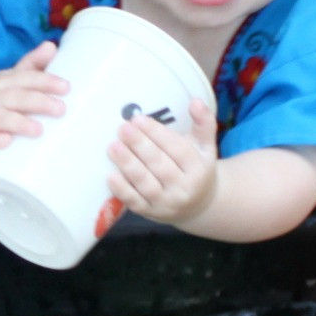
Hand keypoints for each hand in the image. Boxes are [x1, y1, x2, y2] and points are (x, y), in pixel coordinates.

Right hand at [0, 43, 68, 153]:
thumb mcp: (11, 79)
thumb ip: (32, 65)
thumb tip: (51, 46)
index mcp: (3, 81)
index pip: (25, 78)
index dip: (45, 81)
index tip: (66, 87)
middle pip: (16, 97)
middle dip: (38, 102)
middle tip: (60, 109)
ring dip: (18, 123)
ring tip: (38, 129)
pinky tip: (6, 141)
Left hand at [109, 97, 218, 223]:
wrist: (198, 205)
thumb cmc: (196, 169)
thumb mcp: (206, 147)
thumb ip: (204, 122)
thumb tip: (195, 101)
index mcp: (199, 169)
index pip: (177, 149)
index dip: (157, 134)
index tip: (138, 119)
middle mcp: (184, 188)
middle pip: (160, 165)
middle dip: (140, 146)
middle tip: (123, 128)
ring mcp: (166, 203)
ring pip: (146, 183)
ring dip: (128, 165)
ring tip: (113, 147)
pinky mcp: (150, 213)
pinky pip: (135, 202)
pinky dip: (122, 190)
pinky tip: (110, 176)